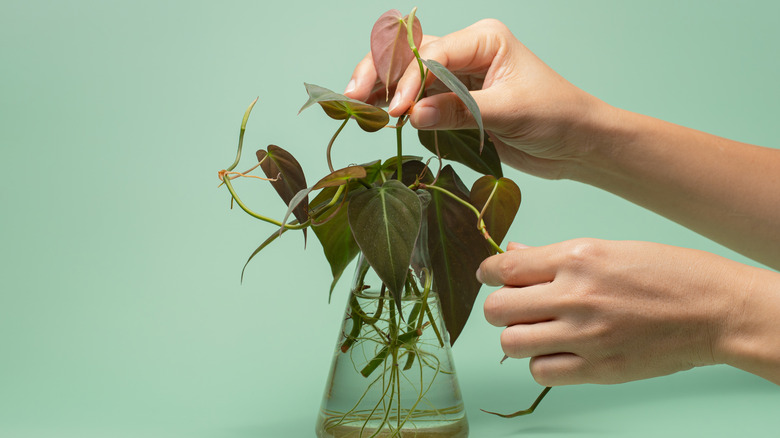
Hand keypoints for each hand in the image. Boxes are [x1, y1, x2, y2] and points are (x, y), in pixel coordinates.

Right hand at [344, 19, 610, 179]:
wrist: (576, 144)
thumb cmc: (556, 117)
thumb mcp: (509, 112)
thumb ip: (461, 111)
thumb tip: (413, 113)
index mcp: (483, 40)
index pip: (433, 54)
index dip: (409, 80)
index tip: (395, 109)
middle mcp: (466, 52)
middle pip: (411, 55)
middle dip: (381, 73)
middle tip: (353, 97)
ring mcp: (458, 77)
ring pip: (408, 74)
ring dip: (380, 87)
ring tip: (352, 105)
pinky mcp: (454, 101)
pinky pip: (417, 98)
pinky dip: (395, 105)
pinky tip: (373, 114)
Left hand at [477, 239, 764, 385]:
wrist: (715, 310)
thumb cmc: (668, 273)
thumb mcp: (609, 249)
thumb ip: (554, 256)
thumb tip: (513, 254)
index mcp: (577, 258)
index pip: (505, 268)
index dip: (489, 273)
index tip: (490, 276)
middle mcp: (575, 296)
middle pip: (497, 309)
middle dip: (500, 307)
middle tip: (517, 306)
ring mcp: (585, 336)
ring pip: (511, 343)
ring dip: (517, 336)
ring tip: (537, 330)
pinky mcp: (598, 369)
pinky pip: (541, 372)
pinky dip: (542, 363)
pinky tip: (559, 351)